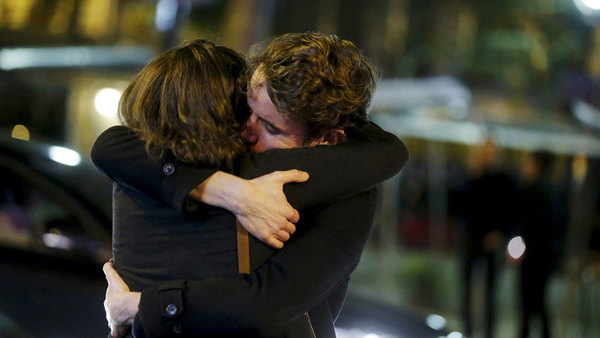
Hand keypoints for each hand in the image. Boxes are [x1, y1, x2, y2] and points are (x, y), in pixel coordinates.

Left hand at [103, 262, 140, 337]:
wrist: (124, 307)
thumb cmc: (120, 294)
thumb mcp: (114, 279)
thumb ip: (110, 270)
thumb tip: (107, 263)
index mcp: (108, 302)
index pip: (109, 301)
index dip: (114, 299)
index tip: (119, 298)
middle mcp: (109, 313)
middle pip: (112, 311)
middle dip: (115, 311)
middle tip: (123, 308)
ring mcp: (113, 321)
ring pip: (114, 321)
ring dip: (118, 320)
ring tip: (124, 319)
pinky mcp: (118, 328)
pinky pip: (117, 332)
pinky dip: (117, 333)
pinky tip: (119, 334)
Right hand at [188, 170, 308, 248]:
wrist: (241, 196)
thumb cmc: (259, 187)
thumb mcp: (277, 178)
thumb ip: (293, 176)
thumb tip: (306, 176)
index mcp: (287, 210)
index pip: (296, 218)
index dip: (292, 216)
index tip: (287, 214)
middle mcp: (282, 222)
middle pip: (291, 229)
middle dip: (288, 225)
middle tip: (282, 221)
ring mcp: (273, 230)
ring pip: (285, 237)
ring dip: (283, 234)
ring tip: (279, 230)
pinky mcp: (263, 235)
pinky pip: (276, 244)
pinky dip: (278, 244)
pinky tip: (277, 241)